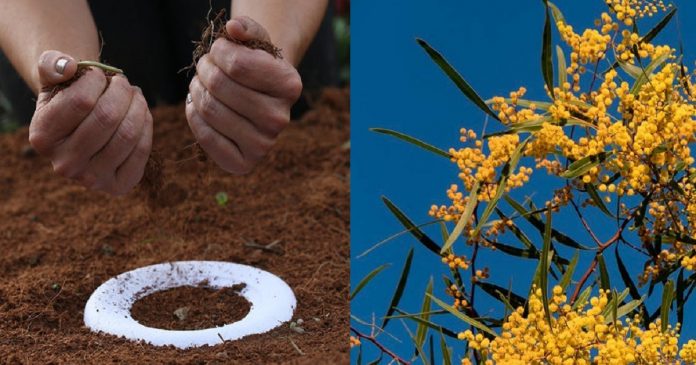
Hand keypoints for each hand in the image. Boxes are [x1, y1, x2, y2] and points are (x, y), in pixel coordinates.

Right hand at [29, 51, 152, 195]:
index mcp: (42, 137)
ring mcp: (92, 179)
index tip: (98, 74)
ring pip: (128, 133)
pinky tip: (141, 112)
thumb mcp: (54, 78)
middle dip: (122, 90)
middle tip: (122, 81)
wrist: (82, 130)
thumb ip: (53, 64)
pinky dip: (146, 124)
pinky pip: (142, 149)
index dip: (97, 79)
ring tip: (134, 93)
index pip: (81, 101)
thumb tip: (68, 66)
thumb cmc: (68, 98)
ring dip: (138, 105)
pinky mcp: (118, 185)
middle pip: (108, 117)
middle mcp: (64, 164)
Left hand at [186, 16, 302, 173]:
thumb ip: (247, 29)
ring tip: (201, 84)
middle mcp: (281, 118)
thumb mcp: (255, 43)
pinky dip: (193, 115)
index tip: (219, 50)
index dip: (218, 51)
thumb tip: (234, 28)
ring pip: (209, 109)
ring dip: (195, 90)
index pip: (236, 65)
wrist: (259, 102)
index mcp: (290, 85)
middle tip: (205, 66)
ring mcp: (264, 144)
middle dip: (204, 69)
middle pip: (219, 87)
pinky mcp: (244, 164)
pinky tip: (199, 106)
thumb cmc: (255, 67)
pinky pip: (204, 135)